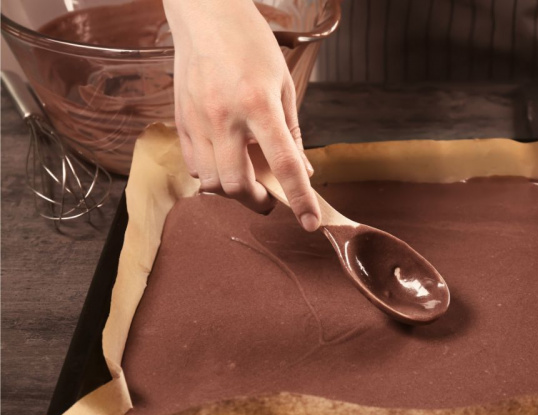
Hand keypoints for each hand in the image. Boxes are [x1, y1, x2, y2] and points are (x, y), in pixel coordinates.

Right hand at [164, 0, 319, 229]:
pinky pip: (193, 165)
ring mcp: (197, 120)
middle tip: (270, 199)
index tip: (310, 222)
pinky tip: (225, 163)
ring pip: (211, 182)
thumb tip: (304, 170)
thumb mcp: (283, 83)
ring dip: (233, 192)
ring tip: (248, 181)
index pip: (284, 164)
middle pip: (237, 185)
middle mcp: (225, 117)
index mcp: (259, 105)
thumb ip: (292, 132)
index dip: (300, 199)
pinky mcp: (180, 121)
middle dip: (258, 202)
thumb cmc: (250, 44)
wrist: (205, 14)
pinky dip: (211, 175)